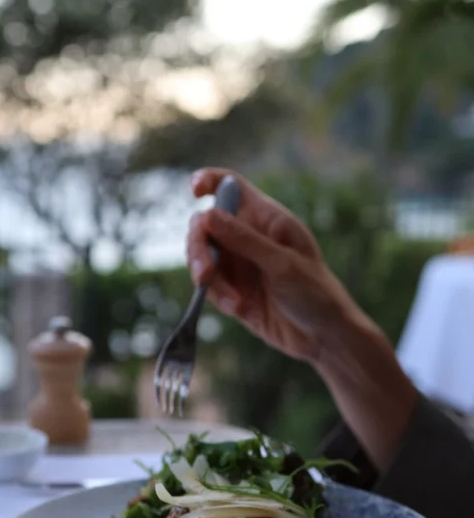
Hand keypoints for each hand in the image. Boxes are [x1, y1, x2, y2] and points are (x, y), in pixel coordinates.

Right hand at [187, 168, 359, 362]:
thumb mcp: (282, 264)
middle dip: (200, 249)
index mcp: (266, 219)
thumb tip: (207, 215)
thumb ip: (244, 240)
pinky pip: (210, 286)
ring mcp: (239, 264)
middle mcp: (248, 237)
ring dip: (209, 279)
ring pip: (203, 258)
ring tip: (233, 302)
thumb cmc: (315, 292)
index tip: (195, 191)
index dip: (210, 181)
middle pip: (205, 227)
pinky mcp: (233, 290)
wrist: (323, 337)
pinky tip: (238, 309)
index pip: (231, 187)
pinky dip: (218, 297)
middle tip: (203, 275)